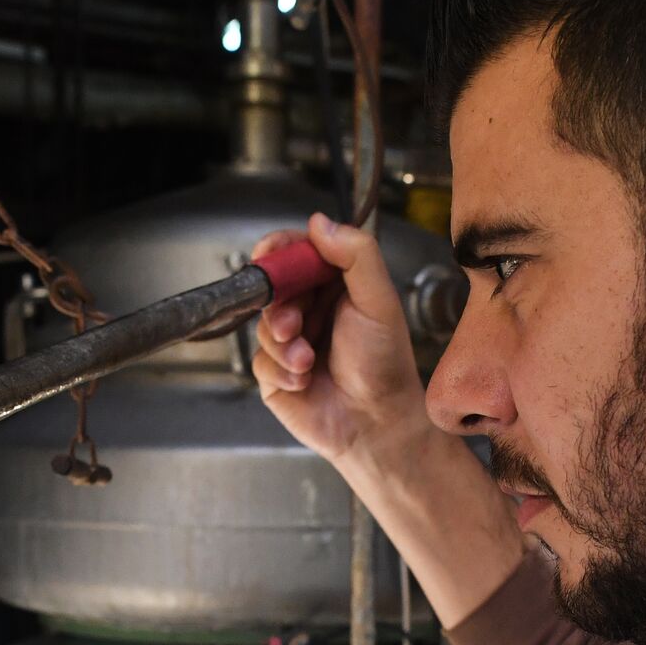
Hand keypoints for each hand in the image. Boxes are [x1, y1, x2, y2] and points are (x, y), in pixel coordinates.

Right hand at [251, 212, 429, 466]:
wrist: (377, 423)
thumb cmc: (384, 363)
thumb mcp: (378, 301)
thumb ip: (355, 256)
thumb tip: (319, 221)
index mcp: (337, 286)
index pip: (300, 253)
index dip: (280, 249)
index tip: (268, 252)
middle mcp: (312, 309)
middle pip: (274, 287)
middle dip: (279, 304)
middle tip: (292, 324)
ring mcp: (291, 341)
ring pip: (262, 324)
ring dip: (283, 343)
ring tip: (306, 361)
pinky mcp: (276, 374)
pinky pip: (260, 360)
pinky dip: (280, 370)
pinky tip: (304, 382)